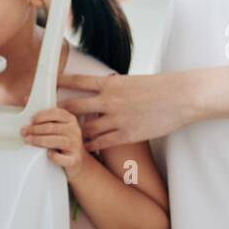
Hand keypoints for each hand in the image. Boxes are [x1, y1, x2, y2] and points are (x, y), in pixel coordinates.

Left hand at [20, 107, 85, 179]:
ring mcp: (75, 145)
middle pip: (53, 127)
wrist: (77, 161)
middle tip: (24, 131)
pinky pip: (61, 158)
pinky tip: (46, 154)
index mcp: (70, 119)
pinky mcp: (74, 160)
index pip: (57, 113)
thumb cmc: (62, 141)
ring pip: (57, 141)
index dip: (42, 116)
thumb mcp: (56, 125)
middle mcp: (74, 131)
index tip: (31, 120)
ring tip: (28, 140)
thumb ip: (42, 114)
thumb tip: (25, 99)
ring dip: (39, 140)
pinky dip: (53, 156)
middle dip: (35, 129)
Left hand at [58, 70, 197, 150]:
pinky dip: (90, 145)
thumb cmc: (160, 87)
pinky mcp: (127, 134)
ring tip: (62, 136)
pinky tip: (83, 148)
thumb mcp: (132, 81)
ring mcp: (117, 119)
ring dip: (73, 133)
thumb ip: (114, 86)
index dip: (60, 84)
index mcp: (111, 83)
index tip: (48, 86)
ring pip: (85, 129)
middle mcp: (110, 101)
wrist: (182, 97)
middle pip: (74, 108)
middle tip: (46, 118)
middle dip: (58, 114)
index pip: (77, 82)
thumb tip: (102, 86)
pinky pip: (101, 143)